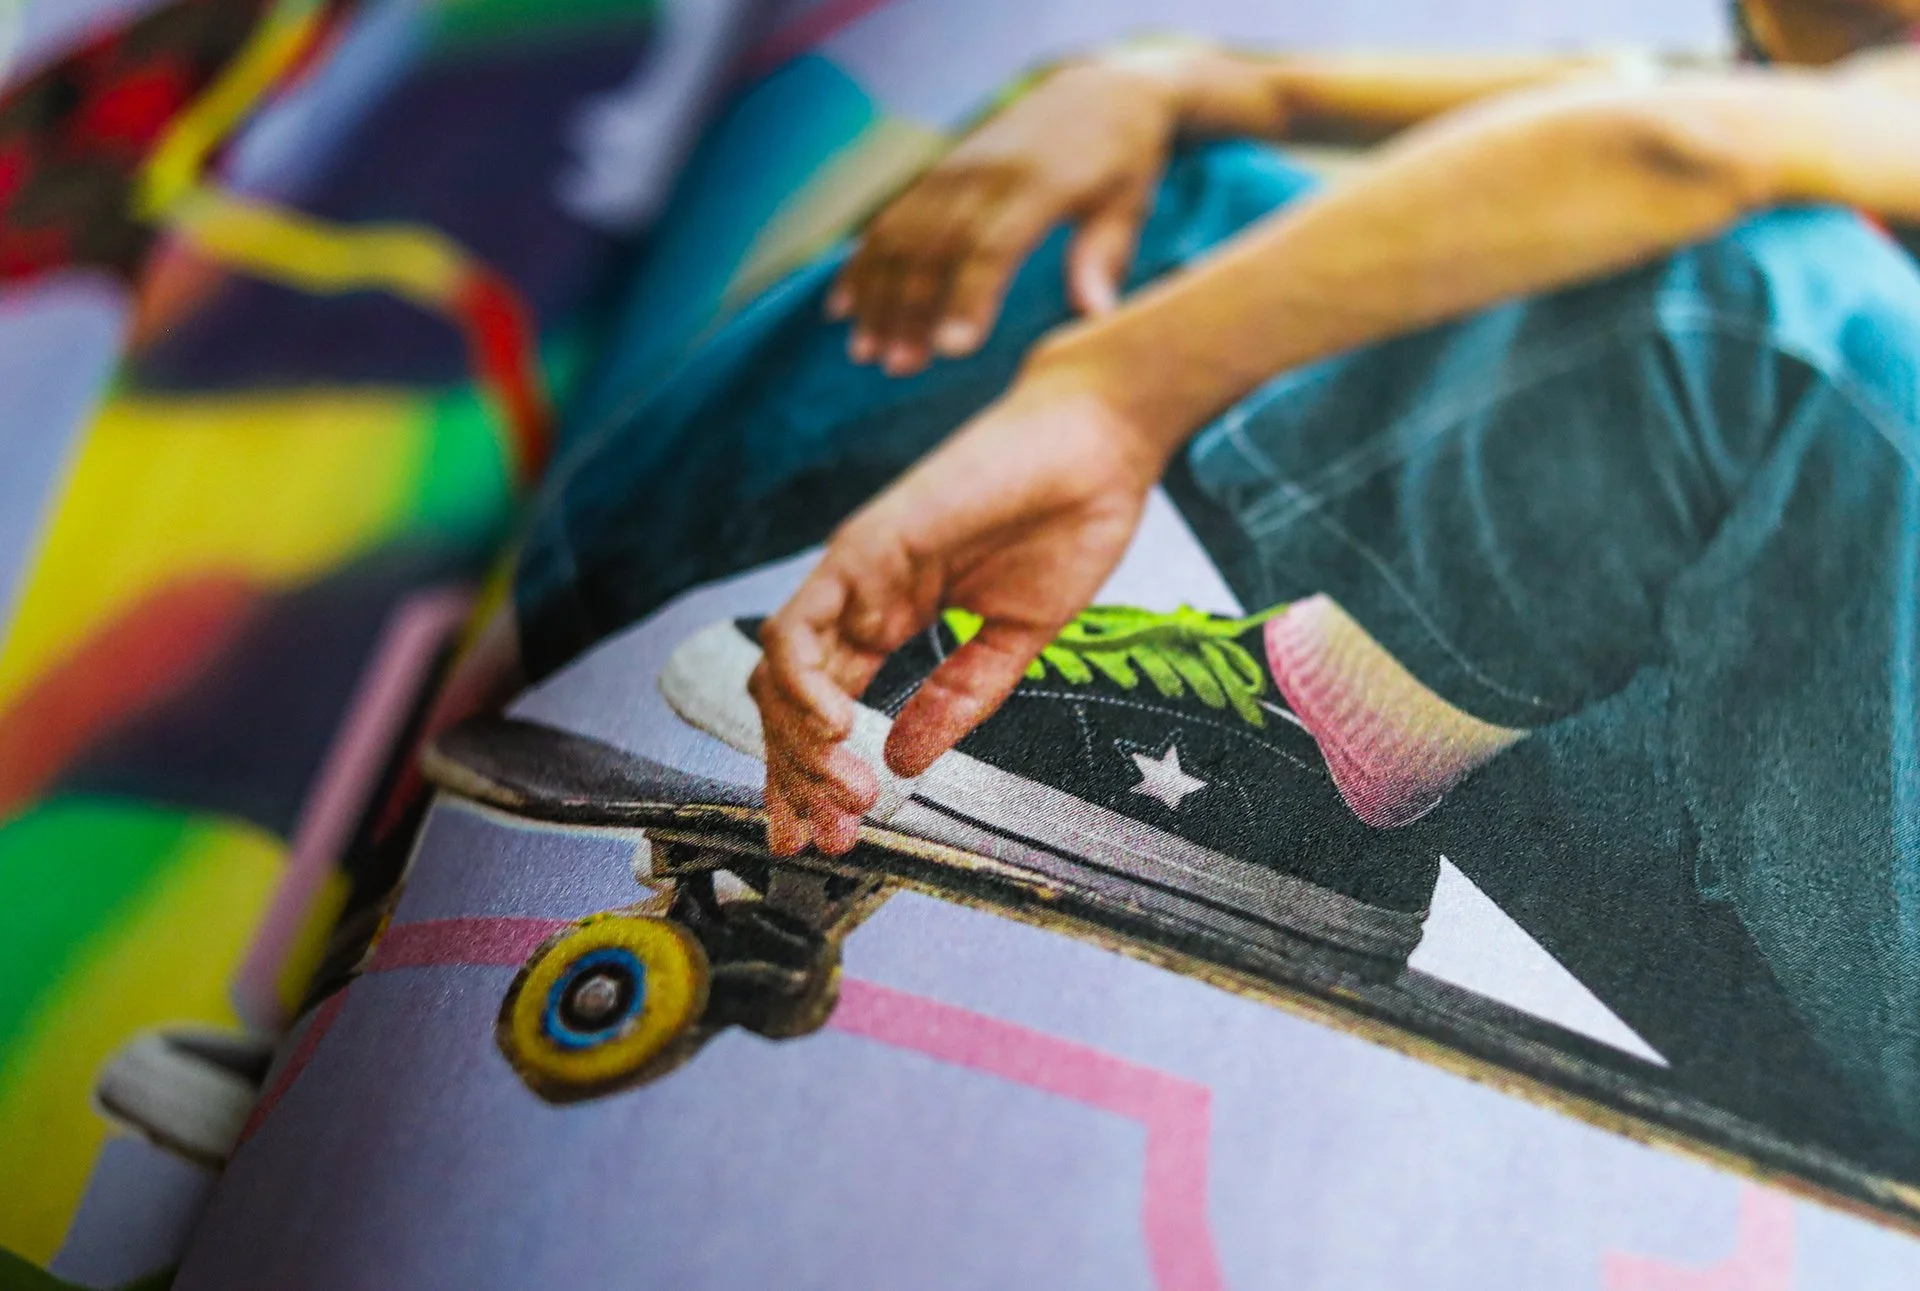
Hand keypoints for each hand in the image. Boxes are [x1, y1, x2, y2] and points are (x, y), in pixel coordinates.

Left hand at [749, 358, 1173, 854]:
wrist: (1098, 446)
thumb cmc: (1069, 524)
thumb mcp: (1014, 638)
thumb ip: (957, 697)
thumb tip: (903, 763)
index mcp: (891, 616)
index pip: (826, 707)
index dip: (817, 777)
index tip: (831, 837)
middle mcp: (858, 597)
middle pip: (790, 701)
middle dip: (796, 780)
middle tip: (823, 840)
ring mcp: (853, 571)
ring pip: (782, 673)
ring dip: (799, 748)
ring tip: (842, 797)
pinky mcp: (861, 548)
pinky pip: (802, 628)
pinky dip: (802, 687)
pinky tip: (837, 732)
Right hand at [831, 60, 1186, 375]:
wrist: (1095, 90)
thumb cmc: (1122, 163)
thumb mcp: (1128, 203)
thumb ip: (1104, 255)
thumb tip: (1094, 314)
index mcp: (1037, 183)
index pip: (993, 245)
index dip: (970, 297)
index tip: (952, 350)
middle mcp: (984, 172)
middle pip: (934, 246)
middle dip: (909, 309)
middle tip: (898, 368)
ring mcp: (952, 168)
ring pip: (899, 235)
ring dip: (876, 294)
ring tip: (865, 353)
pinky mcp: (936, 170)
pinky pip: (888, 217)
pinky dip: (862, 262)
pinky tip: (842, 308)